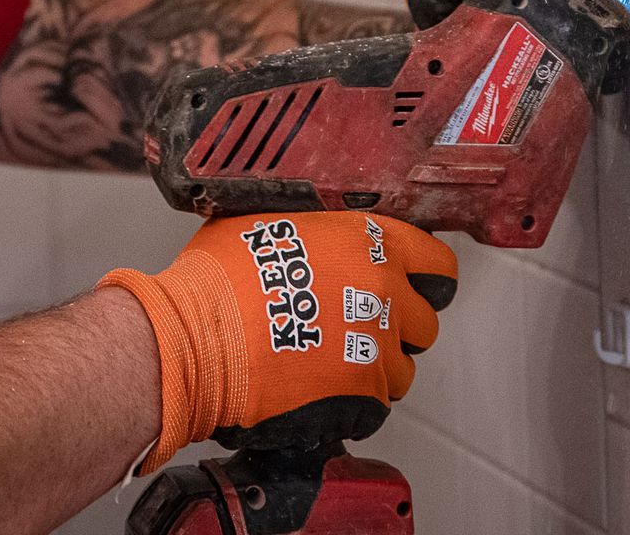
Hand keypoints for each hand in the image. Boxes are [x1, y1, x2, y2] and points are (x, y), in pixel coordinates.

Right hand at [98, 211, 457, 473]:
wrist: (194, 340)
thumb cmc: (217, 281)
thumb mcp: (262, 222)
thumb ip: (311, 230)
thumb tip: (313, 234)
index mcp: (366, 243)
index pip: (436, 264)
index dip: (421, 278)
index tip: (410, 287)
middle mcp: (382, 292)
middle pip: (424, 321)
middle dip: (396, 328)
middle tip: (356, 328)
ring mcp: (376, 347)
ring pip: (402, 369)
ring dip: (374, 368)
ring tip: (328, 362)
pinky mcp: (362, 395)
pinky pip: (375, 406)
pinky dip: (351, 403)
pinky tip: (315, 388)